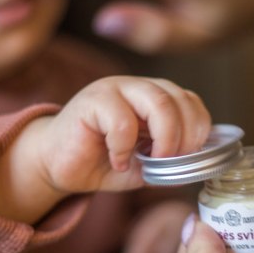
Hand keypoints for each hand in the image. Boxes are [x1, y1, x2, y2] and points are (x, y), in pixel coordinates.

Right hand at [0, 76, 209, 222]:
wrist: (56, 164)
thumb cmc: (101, 162)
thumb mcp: (145, 165)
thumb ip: (170, 161)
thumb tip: (196, 165)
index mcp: (154, 96)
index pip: (190, 101)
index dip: (198, 129)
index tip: (189, 158)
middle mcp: (137, 87)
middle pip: (177, 99)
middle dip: (183, 137)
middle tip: (171, 163)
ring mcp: (114, 89)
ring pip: (158, 102)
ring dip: (163, 139)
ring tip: (151, 161)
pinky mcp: (92, 100)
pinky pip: (123, 122)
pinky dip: (125, 148)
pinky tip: (117, 160)